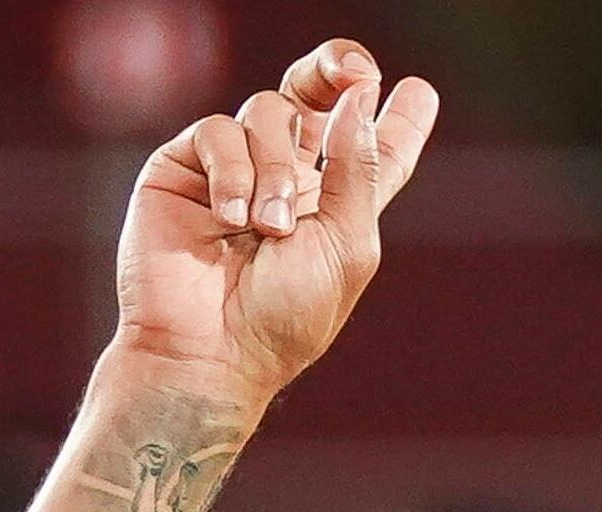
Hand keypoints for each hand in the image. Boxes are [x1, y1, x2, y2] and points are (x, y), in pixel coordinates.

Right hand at [110, 38, 440, 408]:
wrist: (208, 350)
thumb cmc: (284, 317)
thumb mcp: (346, 244)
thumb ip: (357, 168)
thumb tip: (361, 94)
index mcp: (335, 205)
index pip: (370, 149)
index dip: (398, 119)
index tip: (418, 91)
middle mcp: (286, 179)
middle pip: (313, 96)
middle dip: (335, 70)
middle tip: (352, 71)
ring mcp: (234, 170)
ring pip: (269, 111)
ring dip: (276, 169)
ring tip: (267, 228)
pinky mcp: (184, 168)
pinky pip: (218, 131)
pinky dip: (233, 172)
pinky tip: (230, 218)